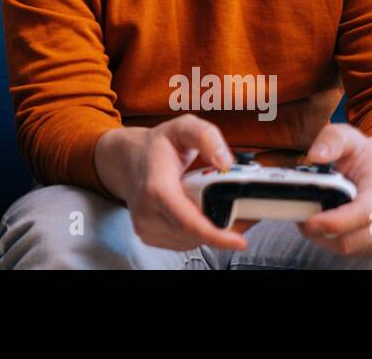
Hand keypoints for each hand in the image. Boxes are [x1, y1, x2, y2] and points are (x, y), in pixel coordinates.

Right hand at [119, 116, 254, 252]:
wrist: (125, 159)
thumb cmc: (156, 146)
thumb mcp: (182, 127)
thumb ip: (206, 137)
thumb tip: (225, 163)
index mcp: (156, 188)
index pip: (187, 221)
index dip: (215, 235)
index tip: (240, 242)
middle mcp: (147, 211)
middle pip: (195, 233)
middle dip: (223, 229)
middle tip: (245, 214)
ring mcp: (145, 226)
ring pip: (190, 241)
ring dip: (210, 232)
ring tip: (223, 210)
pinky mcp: (148, 235)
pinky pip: (182, 242)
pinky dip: (197, 233)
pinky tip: (201, 215)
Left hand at [296, 123, 371, 256]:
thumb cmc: (362, 155)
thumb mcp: (346, 137)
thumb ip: (331, 140)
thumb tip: (315, 155)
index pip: (364, 214)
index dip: (336, 222)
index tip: (310, 221)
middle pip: (353, 239)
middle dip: (321, 232)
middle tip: (300, 216)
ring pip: (348, 249)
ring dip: (323, 238)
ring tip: (310, 216)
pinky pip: (351, 252)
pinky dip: (332, 241)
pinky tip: (324, 224)